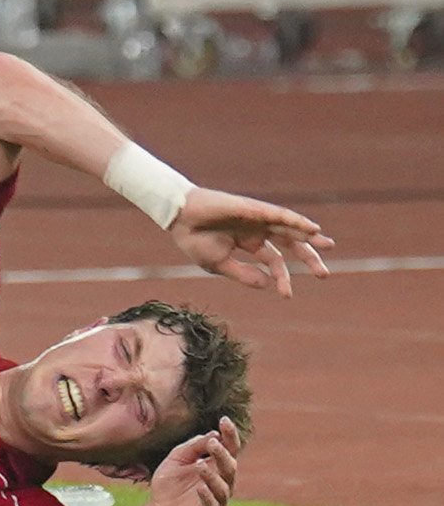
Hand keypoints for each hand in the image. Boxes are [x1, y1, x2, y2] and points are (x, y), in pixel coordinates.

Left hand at [135, 416, 241, 505]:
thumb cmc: (168, 485)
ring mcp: (220, 505)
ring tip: (200, 465)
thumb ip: (191, 448)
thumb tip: (212, 435)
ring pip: (223, 490)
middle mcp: (223, 485)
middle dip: (222, 456)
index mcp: (217, 468)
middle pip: (229, 469)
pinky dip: (208, 500)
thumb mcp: (175, 460)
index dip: (230, 436)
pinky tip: (200, 489)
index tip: (225, 420)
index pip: (230, 450)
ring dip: (213, 477)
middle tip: (213, 443)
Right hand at [171, 187, 333, 295]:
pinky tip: (312, 229)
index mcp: (248, 243)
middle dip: (308, 258)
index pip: (274, 261)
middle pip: (290, 244)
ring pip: (290, 228)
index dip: (281, 278)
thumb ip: (243, 274)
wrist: (178, 217)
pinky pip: (281, 215)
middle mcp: (258, 230)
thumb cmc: (193, 239)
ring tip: (328, 245)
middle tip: (323, 275)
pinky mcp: (255, 209)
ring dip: (310, 237)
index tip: (286, 296)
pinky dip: (297, 222)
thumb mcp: (219, 264)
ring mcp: (258, 218)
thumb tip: (267, 285)